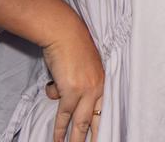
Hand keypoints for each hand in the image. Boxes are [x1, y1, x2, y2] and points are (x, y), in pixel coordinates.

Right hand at [42, 22, 104, 140]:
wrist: (65, 33)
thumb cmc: (70, 47)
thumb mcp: (80, 68)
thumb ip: (74, 84)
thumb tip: (57, 95)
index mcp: (104, 82)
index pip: (107, 108)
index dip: (106, 124)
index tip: (107, 135)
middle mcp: (99, 88)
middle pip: (99, 119)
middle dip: (97, 136)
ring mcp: (86, 91)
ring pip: (82, 122)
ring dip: (77, 139)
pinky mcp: (72, 91)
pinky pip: (65, 115)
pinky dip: (60, 129)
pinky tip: (58, 139)